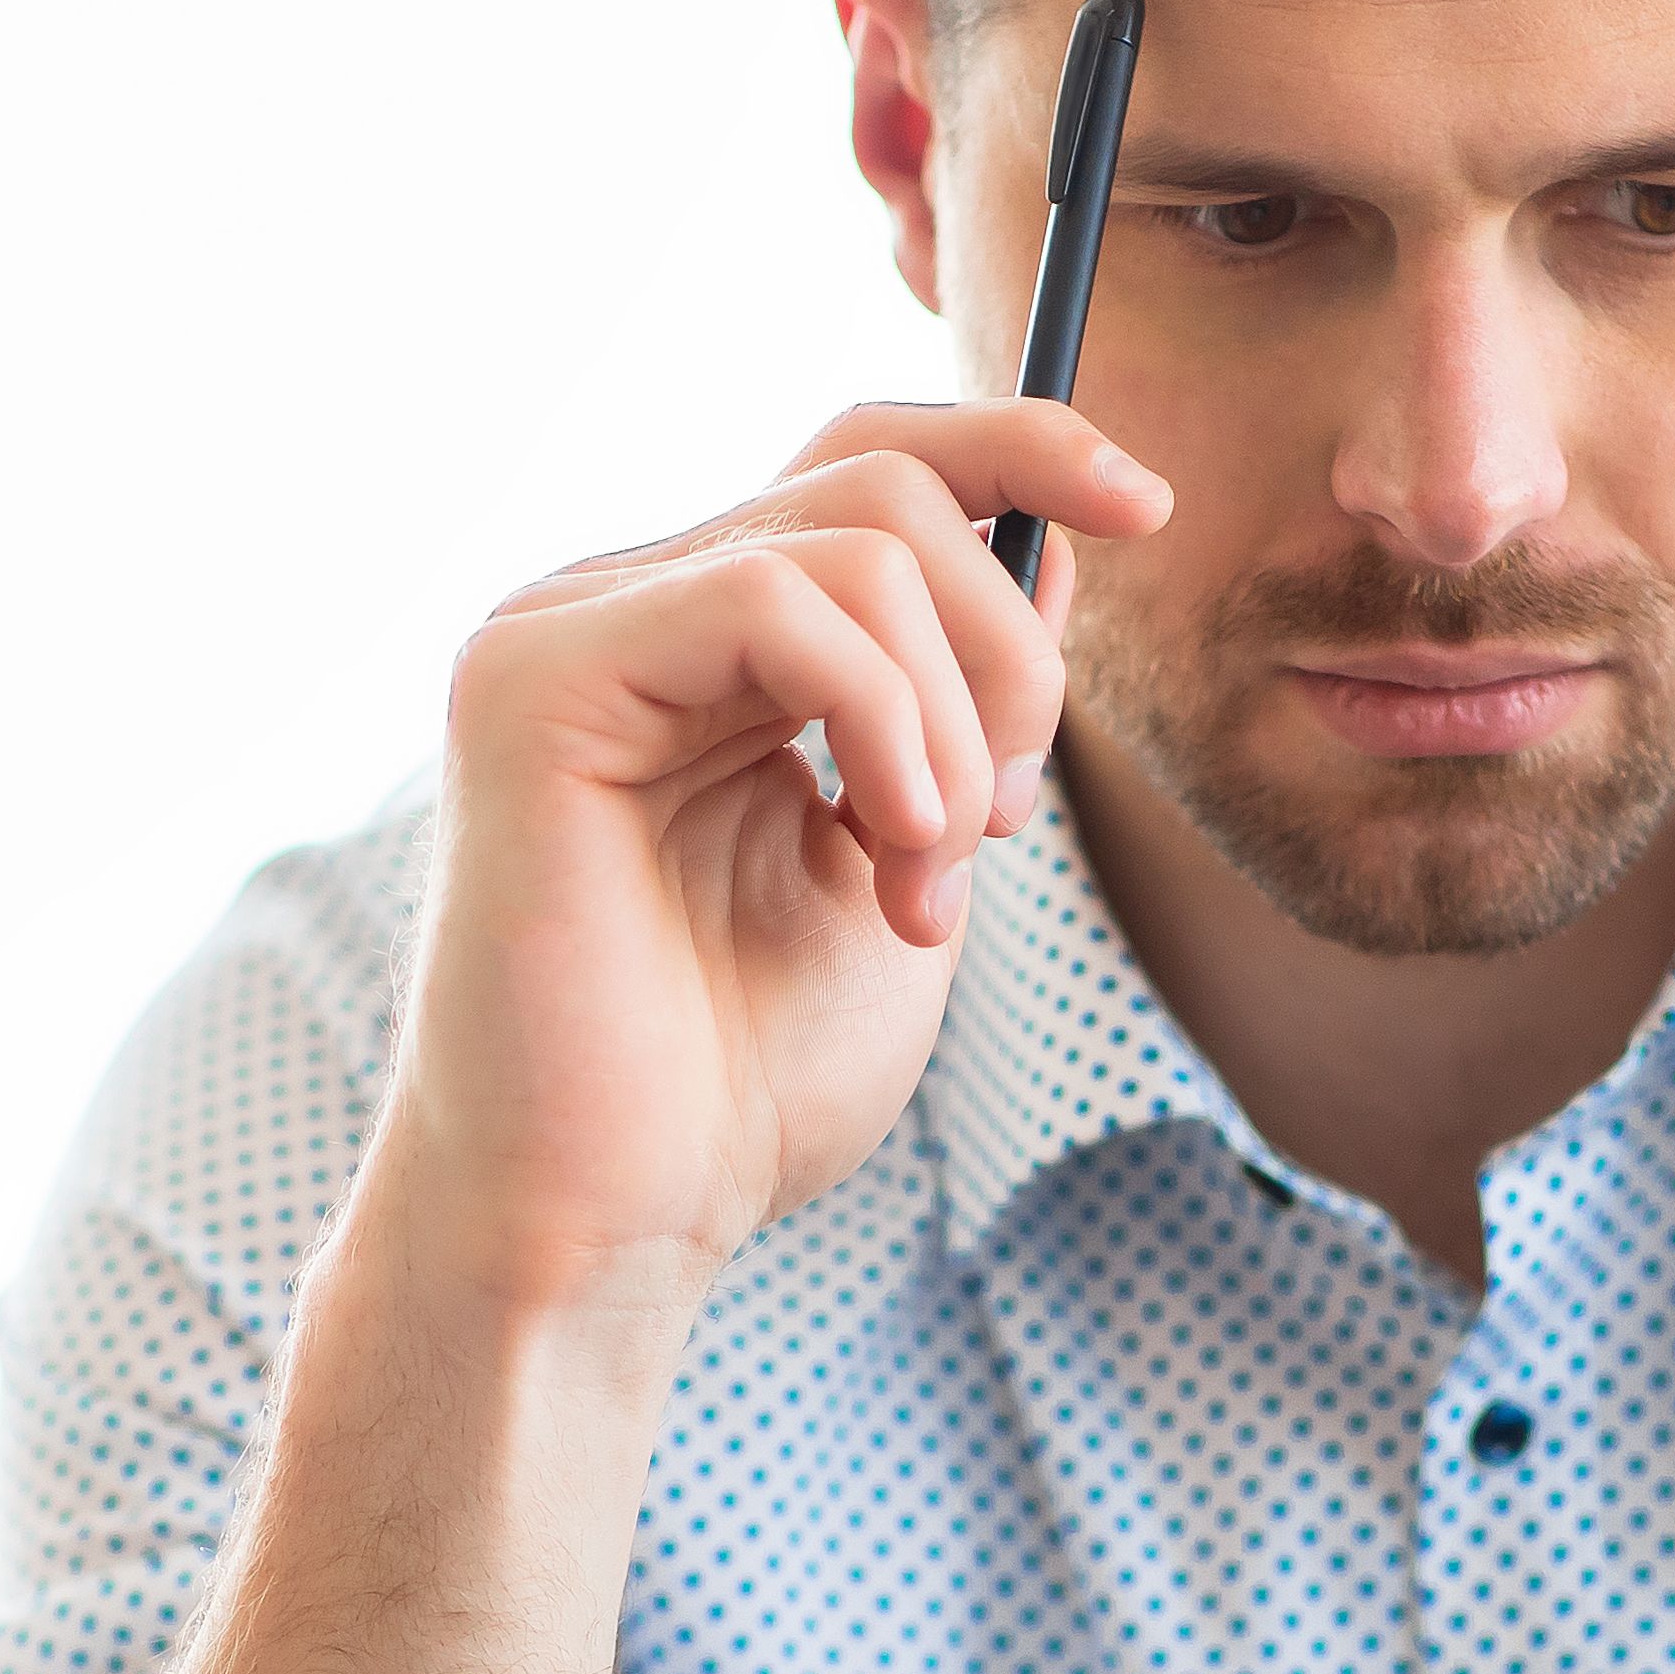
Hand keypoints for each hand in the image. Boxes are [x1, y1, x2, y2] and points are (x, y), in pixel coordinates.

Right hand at [372, 400, 1168, 1328]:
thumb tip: (1054, 535)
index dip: (1014, 446)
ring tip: (928, 879)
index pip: (864, 468)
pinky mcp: (529, 681)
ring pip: (853, 541)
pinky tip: (884, 848)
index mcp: (705, 651)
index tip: (1145, 505)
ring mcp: (563, 632)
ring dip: (952, 719)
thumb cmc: (740, 1085)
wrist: (611, 1227)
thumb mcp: (916, 857)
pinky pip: (768, 599)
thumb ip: (967, 703)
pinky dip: (879, 716)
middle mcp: (622, 611)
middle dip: (1006, 651)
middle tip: (1002, 827)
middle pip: (883, 488)